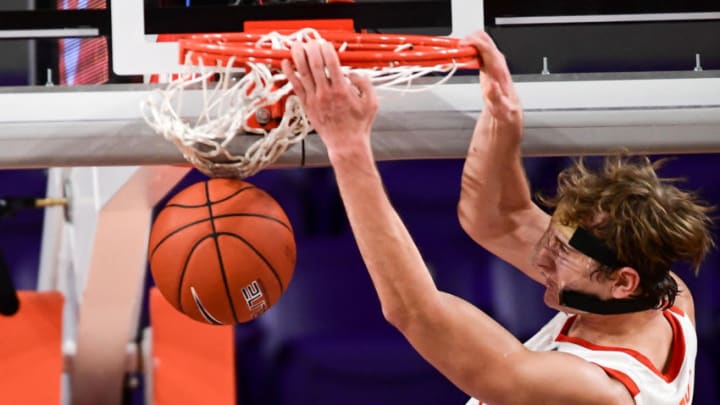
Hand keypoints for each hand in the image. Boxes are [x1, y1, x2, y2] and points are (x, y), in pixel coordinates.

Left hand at [281, 41, 378, 157]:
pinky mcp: (307, 106)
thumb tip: (352, 73)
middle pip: (314, 65)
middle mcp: (326, 94)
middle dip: (311, 50)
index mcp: (342, 90)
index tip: (326, 44)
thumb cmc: (358, 125)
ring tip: (296, 46)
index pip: (331, 63)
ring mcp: (314, 100)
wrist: (346, 144)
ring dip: (298, 57)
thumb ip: (365, 84)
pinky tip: (286, 64)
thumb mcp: (372, 103)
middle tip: (311, 42)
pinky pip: (296, 87)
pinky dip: (290, 74)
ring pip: (303, 73)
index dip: (326, 50)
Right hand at [461, 31, 521, 127]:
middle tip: (457, 49)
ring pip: (481, 41)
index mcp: (499, 70)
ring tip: (457, 53)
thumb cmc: (503, 107)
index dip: (474, 43)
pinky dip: (468, 47)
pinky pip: (478, 48)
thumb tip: (491, 86)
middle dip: (470, 39)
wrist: (506, 108)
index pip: (488, 48)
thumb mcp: (501, 107)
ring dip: (468, 43)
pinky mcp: (487, 62)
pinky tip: (462, 55)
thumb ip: (496, 97)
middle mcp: (497, 62)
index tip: (462, 45)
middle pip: (485, 39)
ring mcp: (493, 60)